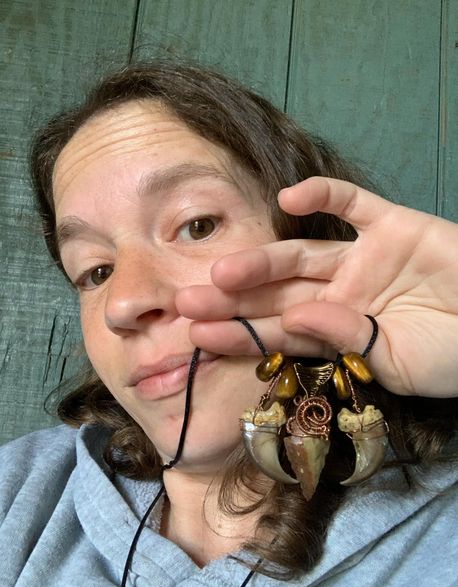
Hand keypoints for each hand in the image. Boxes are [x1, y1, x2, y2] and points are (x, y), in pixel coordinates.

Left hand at [176, 177, 457, 396]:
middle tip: (186, 301)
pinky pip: (352, 203)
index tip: (197, 335)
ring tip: (224, 268)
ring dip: (262, 258)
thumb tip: (294, 319)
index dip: (238, 332)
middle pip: (275, 293)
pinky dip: (323, 194)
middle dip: (232, 298)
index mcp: (335, 331)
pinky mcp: (391, 225)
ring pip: (301, 253)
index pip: (275, 331)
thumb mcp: (395, 362)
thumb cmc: (452, 355)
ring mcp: (362, 258)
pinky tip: (289, 198)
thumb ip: (345, 339)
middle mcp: (338, 292)